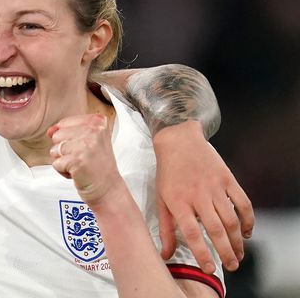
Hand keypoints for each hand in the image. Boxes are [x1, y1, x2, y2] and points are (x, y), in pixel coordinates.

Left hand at [47, 114, 121, 204]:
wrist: (108, 189)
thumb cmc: (98, 167)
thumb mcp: (87, 141)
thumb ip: (68, 131)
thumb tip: (50, 131)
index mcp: (97, 122)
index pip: (64, 123)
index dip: (68, 139)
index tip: (85, 148)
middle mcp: (93, 131)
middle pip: (57, 136)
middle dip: (64, 150)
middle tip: (82, 158)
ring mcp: (85, 145)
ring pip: (54, 149)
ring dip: (63, 161)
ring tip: (80, 165)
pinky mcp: (77, 160)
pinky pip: (56, 163)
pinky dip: (63, 172)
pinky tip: (78, 173)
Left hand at [153, 121, 253, 273]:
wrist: (178, 141)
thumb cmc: (167, 172)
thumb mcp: (161, 199)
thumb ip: (165, 228)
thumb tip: (165, 254)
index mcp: (178, 202)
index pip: (191, 233)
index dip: (201, 253)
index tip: (209, 268)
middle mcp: (197, 196)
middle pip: (215, 229)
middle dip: (225, 251)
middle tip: (232, 266)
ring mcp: (214, 187)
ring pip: (231, 220)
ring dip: (238, 240)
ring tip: (239, 255)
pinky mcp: (227, 179)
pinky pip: (243, 203)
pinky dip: (248, 219)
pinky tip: (247, 233)